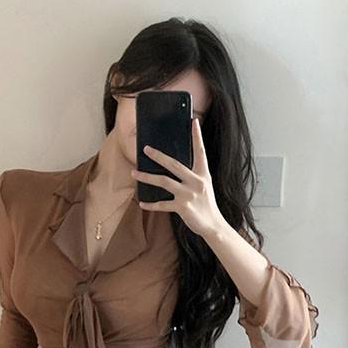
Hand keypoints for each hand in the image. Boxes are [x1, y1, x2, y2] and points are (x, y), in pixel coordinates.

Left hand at [131, 117, 224, 238]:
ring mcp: (189, 195)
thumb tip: (173, 165)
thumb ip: (192, 175)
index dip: (197, 136)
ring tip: (134, 173)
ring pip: (164, 182)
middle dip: (158, 156)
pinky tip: (142, 203)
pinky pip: (162, 205)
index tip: (193, 122)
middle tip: (146, 149)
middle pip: (174, 165)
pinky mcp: (183, 208)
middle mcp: (196, 182)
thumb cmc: (206, 204)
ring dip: (147, 177)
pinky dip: (151, 205)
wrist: (213, 225)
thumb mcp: (203, 185)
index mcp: (203, 174)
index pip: (200, 151)